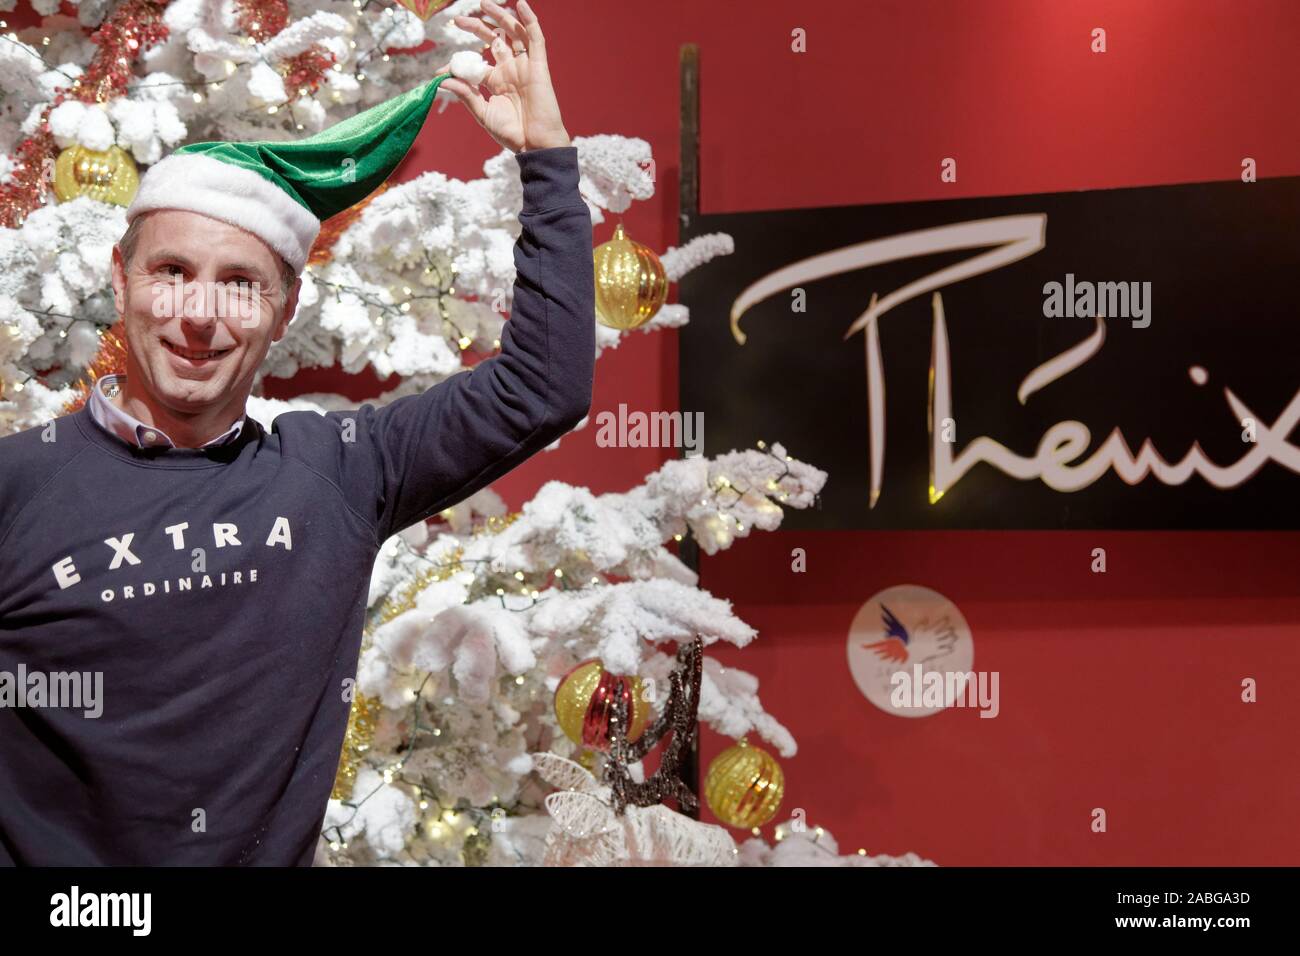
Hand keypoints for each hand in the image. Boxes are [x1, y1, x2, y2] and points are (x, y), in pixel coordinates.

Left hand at [439, 0, 570, 152]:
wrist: (535, 144)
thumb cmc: (512, 134)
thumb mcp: (483, 113)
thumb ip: (466, 95)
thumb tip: (443, 79)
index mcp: (497, 82)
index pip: (476, 63)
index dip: (459, 62)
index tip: (441, 68)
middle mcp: (511, 70)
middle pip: (495, 40)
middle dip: (477, 27)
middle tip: (458, 20)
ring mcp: (525, 66)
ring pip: (514, 34)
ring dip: (501, 17)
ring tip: (484, 4)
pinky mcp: (539, 66)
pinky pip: (535, 38)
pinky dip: (530, 20)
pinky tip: (521, 5)